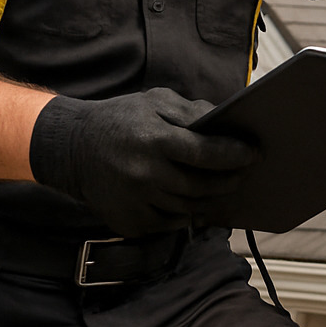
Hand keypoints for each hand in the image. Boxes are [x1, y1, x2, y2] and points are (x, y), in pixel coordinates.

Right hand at [28, 89, 255, 236]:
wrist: (71, 149)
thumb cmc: (119, 120)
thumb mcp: (154, 101)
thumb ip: (191, 112)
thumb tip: (226, 121)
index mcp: (155, 139)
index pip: (207, 153)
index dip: (236, 155)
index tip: (254, 153)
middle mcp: (146, 174)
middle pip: (203, 186)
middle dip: (230, 180)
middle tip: (243, 173)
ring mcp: (137, 202)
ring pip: (190, 209)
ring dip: (212, 199)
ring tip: (224, 187)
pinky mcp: (130, 222)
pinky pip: (170, 224)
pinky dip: (187, 215)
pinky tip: (195, 202)